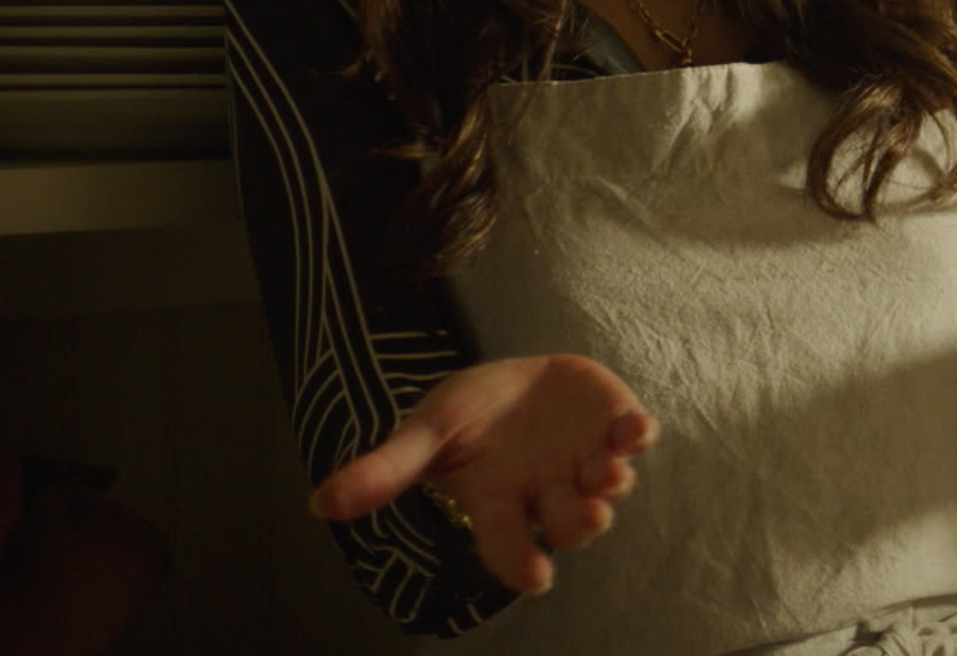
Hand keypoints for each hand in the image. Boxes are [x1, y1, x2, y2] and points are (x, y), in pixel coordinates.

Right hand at [307, 354, 660, 594]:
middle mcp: (546, 492)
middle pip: (565, 522)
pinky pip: (633, 437)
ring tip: (610, 476)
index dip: (518, 562)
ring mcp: (584, 461)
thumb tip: (319, 505)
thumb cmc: (467, 414)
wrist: (512, 379)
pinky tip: (637, 428)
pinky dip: (637, 433)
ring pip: (603, 487)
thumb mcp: (426, 433)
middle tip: (586, 518)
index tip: (534, 577)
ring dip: (610, 483)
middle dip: (578, 523)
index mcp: (499, 501)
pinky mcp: (613, 425)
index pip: (506, 544)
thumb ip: (386, 470)